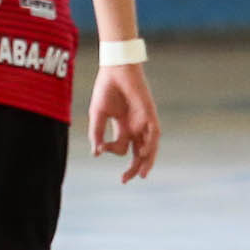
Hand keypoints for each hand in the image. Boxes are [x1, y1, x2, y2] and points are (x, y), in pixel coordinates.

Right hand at [87, 62, 160, 180]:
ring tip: (141, 174)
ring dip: (146, 161)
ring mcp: (144, 122)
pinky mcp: (150, 114)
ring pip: (149, 147)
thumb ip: (96, 133)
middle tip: (125, 180)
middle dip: (133, 167)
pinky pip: (154, 133)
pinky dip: (150, 144)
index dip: (108, 151)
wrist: (116, 69)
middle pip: (137, 153)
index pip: (119, 147)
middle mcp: (135, 127)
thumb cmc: (106, 89)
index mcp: (123, 127)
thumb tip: (96, 153)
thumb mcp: (97, 114)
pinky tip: (143, 153)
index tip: (100, 148)